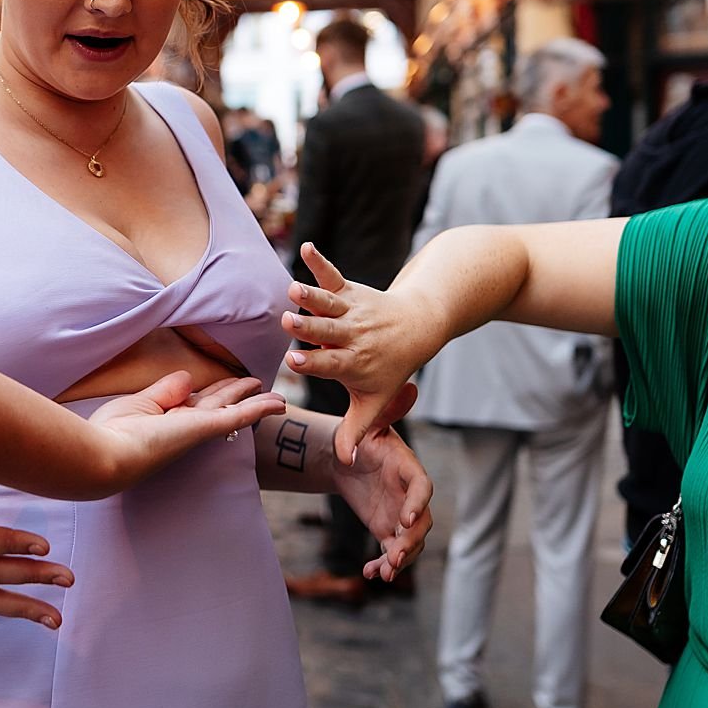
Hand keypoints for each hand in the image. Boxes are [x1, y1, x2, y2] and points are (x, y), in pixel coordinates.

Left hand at [88, 371, 286, 490]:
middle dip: (237, 394)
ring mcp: (197, 428)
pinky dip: (260, 408)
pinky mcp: (206, 427)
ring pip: (233, 410)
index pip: (192, 402)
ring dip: (255, 401)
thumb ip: (165, 391)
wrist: (106, 455)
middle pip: (217, 404)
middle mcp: (184, 426)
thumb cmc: (112, 433)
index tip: (222, 383)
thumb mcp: (140, 403)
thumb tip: (190, 378)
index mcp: (166, 420)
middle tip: (256, 384)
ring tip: (277, 397)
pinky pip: (239, 415)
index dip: (208, 390)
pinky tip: (279, 404)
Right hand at [282, 242, 440, 461]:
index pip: (332, 364)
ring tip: (292, 288)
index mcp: (355, 363)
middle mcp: (353, 335)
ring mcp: (352, 310)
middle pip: (328, 331)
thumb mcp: (376, 402)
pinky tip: (306, 246)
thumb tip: (346, 460)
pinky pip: (333, 275)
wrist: (419, 326)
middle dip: (308, 327)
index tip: (295, 361)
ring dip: (311, 295)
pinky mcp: (351, 290)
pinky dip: (320, 261)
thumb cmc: (391, 368)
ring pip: (329, 303)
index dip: (314, 363)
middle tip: (288, 321)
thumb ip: (357, 429)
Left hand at [331, 422, 433, 581]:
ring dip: (401, 559)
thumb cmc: (356, 435)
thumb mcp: (354, 428)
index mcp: (407, 467)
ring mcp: (400, 514)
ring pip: (410, 542)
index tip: (407, 520)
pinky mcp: (388, 529)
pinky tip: (370, 573)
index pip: (421, 486)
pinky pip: (391, 551)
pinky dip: (383, 564)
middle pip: (422, 522)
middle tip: (396, 556)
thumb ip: (350, 437)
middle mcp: (410, 494)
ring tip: (385, 573)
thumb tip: (344, 457)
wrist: (348, 456)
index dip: (418, 502)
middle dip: (411, 541)